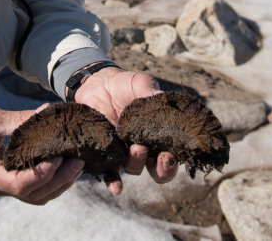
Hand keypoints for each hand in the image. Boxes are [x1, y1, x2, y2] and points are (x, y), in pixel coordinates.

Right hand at [0, 105, 83, 204]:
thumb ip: (20, 119)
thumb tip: (48, 112)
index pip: (20, 184)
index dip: (43, 173)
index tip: (58, 155)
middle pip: (34, 195)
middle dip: (60, 180)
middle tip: (79, 161)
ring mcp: (1, 187)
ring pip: (35, 196)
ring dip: (58, 183)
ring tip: (76, 165)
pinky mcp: (6, 182)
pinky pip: (31, 190)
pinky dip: (49, 181)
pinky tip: (61, 166)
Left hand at [74, 67, 178, 194]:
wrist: (97, 84)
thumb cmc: (124, 84)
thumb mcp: (140, 83)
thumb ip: (150, 91)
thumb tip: (159, 96)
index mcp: (157, 133)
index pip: (172, 154)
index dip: (174, 160)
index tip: (171, 154)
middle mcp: (144, 147)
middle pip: (157, 170)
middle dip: (162, 169)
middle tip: (160, 157)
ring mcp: (124, 151)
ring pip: (135, 168)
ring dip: (137, 164)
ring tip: (134, 148)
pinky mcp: (105, 152)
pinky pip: (110, 172)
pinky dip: (113, 182)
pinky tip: (115, 188)